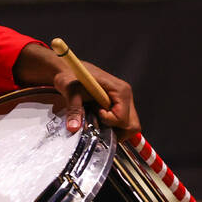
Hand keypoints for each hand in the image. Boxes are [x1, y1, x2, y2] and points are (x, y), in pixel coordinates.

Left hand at [12, 43, 140, 137]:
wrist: (69, 70)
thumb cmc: (70, 77)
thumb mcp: (71, 93)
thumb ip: (74, 110)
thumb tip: (74, 127)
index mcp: (120, 90)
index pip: (123, 118)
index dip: (108, 122)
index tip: (95, 114)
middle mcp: (126, 95)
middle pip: (132, 124)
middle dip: (116, 131)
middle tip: (99, 127)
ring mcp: (124, 100)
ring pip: (129, 125)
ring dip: (114, 129)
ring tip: (98, 121)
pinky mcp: (119, 103)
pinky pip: (123, 122)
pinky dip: (113, 126)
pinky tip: (99, 120)